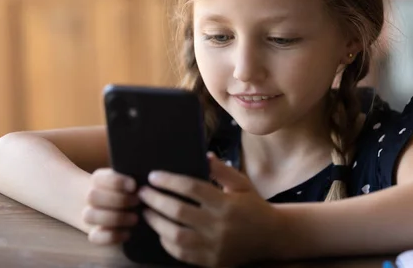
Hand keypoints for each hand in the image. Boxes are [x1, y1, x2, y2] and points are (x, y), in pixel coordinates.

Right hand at [83, 168, 139, 244]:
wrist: (113, 208)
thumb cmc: (127, 191)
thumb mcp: (129, 181)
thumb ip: (133, 177)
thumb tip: (145, 176)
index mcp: (98, 181)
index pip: (98, 178)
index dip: (116, 182)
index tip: (134, 185)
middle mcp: (90, 198)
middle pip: (92, 196)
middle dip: (117, 200)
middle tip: (137, 201)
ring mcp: (90, 216)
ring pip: (90, 216)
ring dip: (115, 217)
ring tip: (135, 218)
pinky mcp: (94, 234)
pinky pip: (95, 237)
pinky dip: (111, 236)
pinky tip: (128, 233)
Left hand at [139, 152, 279, 266]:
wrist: (271, 237)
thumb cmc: (253, 205)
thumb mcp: (242, 183)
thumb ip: (222, 170)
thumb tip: (203, 155)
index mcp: (226, 203)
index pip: (192, 188)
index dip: (170, 181)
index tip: (153, 176)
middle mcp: (219, 226)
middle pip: (178, 212)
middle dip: (156, 200)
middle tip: (142, 192)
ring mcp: (214, 246)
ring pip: (175, 236)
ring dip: (156, 222)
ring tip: (146, 211)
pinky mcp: (211, 261)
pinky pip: (181, 254)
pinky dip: (167, 242)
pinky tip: (161, 230)